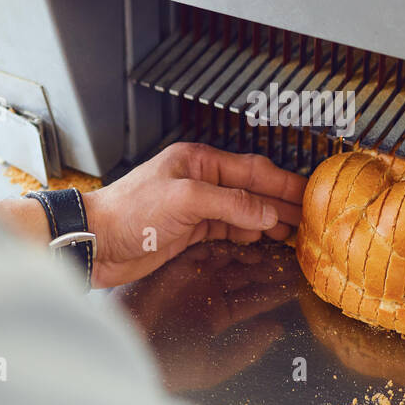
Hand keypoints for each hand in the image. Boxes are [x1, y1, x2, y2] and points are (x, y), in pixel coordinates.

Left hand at [82, 142, 305, 287]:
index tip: (308, 194)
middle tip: (309, 216)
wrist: (94, 243)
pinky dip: (248, 233)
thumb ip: (230, 205)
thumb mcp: (184, 201)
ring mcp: (194, 207)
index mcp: (199, 162)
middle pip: (252, 189)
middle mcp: (199, 181)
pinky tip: (262, 238)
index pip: (253, 170)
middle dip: (282, 202)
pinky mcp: (187, 231)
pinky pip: (228, 229)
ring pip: (243, 211)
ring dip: (268, 220)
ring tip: (294, 230)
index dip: (284, 183)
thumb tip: (266, 212)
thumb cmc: (127, 213)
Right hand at [115, 241, 300, 390]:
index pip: (252, 300)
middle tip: (296, 261)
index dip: (275, 293)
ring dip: (256, 257)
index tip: (298, 285)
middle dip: (271, 270)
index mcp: (214, 316)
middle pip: (246, 276)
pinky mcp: (180, 264)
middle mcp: (206, 293)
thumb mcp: (213, 365)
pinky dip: (230, 249)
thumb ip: (246, 349)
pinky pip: (210, 250)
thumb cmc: (166, 364)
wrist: (129, 351)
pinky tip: (253, 250)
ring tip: (281, 254)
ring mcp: (194, 277)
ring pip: (232, 261)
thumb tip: (276, 330)